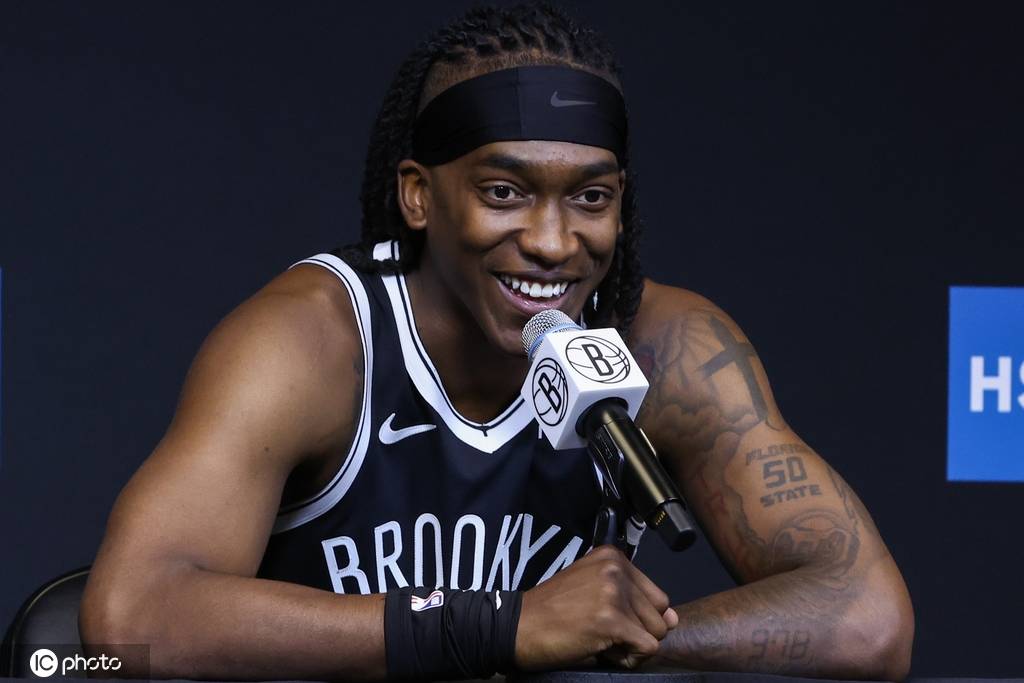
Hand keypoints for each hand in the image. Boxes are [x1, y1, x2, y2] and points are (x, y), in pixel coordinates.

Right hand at [514, 544, 678, 670]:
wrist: (518, 627)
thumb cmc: (551, 612)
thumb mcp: (594, 592)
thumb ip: (634, 600)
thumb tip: (674, 619)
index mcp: (612, 557)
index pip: (657, 595)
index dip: (638, 617)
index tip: (608, 620)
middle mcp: (616, 569)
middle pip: (660, 614)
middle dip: (638, 632)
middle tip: (604, 633)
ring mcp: (614, 593)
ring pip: (656, 633)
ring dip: (632, 646)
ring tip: (601, 640)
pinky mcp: (612, 620)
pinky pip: (646, 648)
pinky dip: (629, 658)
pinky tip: (603, 651)